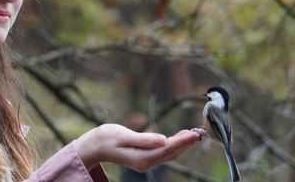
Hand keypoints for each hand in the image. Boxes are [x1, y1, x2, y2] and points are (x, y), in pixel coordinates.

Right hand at [74, 124, 204, 172]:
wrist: (94, 146)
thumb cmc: (106, 138)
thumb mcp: (123, 136)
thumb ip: (144, 139)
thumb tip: (164, 140)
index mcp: (141, 158)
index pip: (167, 149)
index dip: (182, 141)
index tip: (194, 134)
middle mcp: (145, 163)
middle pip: (171, 153)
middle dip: (186, 143)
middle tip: (200, 131)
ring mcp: (145, 162)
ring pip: (168, 153)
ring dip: (182, 144)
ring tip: (194, 133)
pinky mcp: (144, 158)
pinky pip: (163, 152)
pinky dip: (173, 144)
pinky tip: (180, 137)